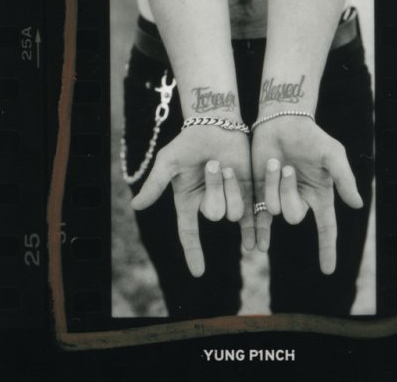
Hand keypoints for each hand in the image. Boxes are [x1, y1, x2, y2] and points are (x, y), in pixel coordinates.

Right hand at [131, 126, 253, 276]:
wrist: (217, 125)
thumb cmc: (189, 142)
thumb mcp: (168, 162)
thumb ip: (155, 184)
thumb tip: (135, 206)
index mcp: (189, 201)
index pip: (189, 232)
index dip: (193, 252)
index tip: (198, 272)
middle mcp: (210, 204)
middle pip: (215, 214)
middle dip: (215, 188)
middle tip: (213, 163)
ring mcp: (230, 198)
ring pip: (236, 211)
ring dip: (232, 187)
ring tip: (228, 165)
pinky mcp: (249, 191)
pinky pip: (254, 214)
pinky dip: (257, 230)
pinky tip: (261, 245)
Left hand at [251, 116, 362, 273]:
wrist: (280, 122)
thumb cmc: (310, 137)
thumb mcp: (332, 154)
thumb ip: (344, 179)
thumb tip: (357, 205)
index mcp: (319, 195)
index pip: (327, 228)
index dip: (328, 249)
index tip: (328, 270)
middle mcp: (299, 200)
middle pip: (294, 216)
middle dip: (290, 192)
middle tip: (288, 167)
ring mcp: (278, 197)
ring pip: (273, 209)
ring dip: (272, 184)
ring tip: (274, 162)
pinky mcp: (259, 192)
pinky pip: (256, 216)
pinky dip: (255, 231)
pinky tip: (251, 246)